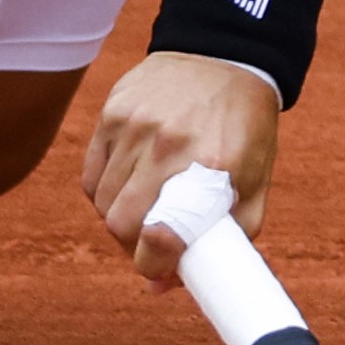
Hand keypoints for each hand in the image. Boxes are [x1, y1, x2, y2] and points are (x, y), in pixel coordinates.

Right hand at [80, 49, 282, 286]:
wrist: (224, 57)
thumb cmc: (243, 129)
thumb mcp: (254, 184)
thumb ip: (225, 240)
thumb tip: (163, 287)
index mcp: (212, 165)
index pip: (163, 233)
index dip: (155, 265)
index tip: (160, 272)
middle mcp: (168, 144)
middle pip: (120, 223)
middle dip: (132, 247)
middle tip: (151, 245)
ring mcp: (135, 124)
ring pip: (102, 202)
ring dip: (118, 220)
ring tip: (143, 212)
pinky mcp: (112, 111)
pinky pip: (91, 175)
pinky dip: (103, 193)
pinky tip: (126, 188)